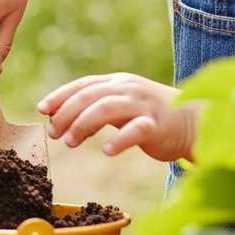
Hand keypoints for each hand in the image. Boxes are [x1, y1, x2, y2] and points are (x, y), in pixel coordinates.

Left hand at [38, 73, 194, 161]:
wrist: (193, 122)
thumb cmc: (149, 116)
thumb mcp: (119, 107)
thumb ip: (93, 109)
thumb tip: (58, 119)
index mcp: (116, 83)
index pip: (82, 85)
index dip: (59, 96)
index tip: (41, 110)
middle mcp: (127, 89)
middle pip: (89, 96)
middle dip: (66, 114)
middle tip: (53, 133)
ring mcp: (143, 105)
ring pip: (106, 108)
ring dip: (83, 124)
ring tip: (69, 142)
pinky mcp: (157, 124)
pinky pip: (136, 130)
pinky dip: (120, 140)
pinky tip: (107, 151)